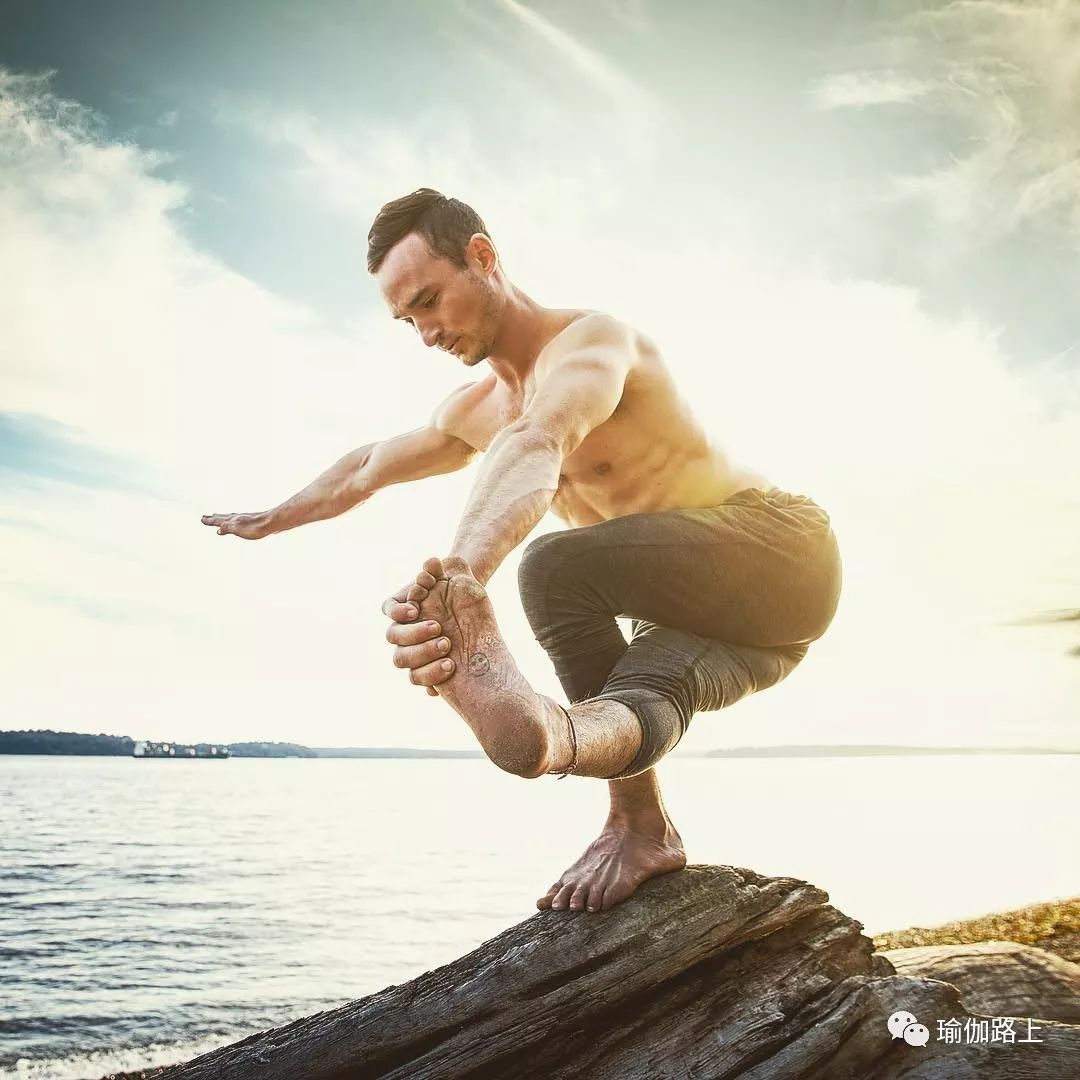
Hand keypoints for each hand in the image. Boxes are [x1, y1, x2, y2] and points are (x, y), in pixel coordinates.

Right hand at [201, 512, 270, 539]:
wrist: (273, 522)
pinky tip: (237, 521)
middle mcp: (237, 518)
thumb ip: (228, 529)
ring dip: (223, 518)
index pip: (218, 521)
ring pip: (230, 518)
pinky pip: (238, 520)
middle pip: (223, 518)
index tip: (202, 519)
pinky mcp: (252, 521)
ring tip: (218, 517)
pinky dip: (233, 520)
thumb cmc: (256, 528)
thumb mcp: (239, 530)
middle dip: (214, 518)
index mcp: (232, 521)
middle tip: (206, 516)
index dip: (210, 521)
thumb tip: (218, 530)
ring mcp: (244, 519)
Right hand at [381, 568, 454, 695]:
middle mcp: (403, 630)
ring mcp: (412, 651)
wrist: (475, 616)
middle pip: (394, 636)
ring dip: (422, 654)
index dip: (399, 611)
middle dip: (414, 633)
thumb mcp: (454, 577)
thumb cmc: (460, 592)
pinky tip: (448, 669)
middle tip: (438, 628)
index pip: (390, 608)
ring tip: (448, 649)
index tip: (415, 609)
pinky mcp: (424, 670)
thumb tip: (432, 562)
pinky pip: (417, 679)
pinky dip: (430, 676)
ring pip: (401, 659)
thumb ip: (441, 568)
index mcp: (404, 607)